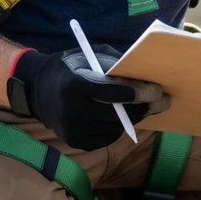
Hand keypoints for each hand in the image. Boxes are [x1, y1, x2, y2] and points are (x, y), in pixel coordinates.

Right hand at [7, 45, 168, 150]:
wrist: (38, 90)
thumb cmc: (71, 68)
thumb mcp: (89, 57)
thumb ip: (115, 66)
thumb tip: (145, 74)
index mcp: (76, 85)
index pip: (114, 92)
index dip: (139, 92)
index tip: (157, 90)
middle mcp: (72, 110)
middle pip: (119, 113)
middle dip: (143, 107)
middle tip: (162, 102)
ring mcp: (73, 129)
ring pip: (115, 128)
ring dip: (133, 118)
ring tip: (144, 108)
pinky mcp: (75, 141)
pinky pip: (106, 138)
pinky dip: (118, 128)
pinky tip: (122, 118)